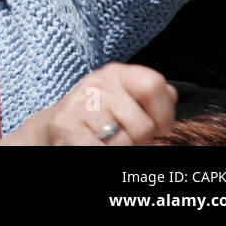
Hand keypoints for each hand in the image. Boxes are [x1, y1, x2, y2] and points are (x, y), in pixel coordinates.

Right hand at [0, 63, 176, 145]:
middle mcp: (97, 83)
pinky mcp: (66, 127)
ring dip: (119, 147)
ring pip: (125, 140)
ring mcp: (80, 104)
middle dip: (138, 138)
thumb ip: (149, 98)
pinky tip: (92, 144)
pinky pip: (103, 149)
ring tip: (103, 140)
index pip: (155, 85)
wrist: (55, 132)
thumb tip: (171, 93)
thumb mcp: (124, 101)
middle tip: (119, 134)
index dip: (163, 113)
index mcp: (116, 73)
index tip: (155, 125)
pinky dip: (102, 151)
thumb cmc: (98, 120)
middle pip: (144, 123)